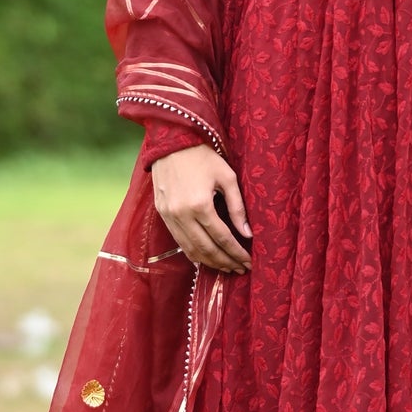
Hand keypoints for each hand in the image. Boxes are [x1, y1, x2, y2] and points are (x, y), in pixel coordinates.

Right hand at [150, 144, 252, 273]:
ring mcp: (169, 216)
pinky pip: (179, 241)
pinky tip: (206, 257)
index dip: (237, 253)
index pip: (223, 238)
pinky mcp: (162, 214)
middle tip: (240, 269)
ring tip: (226, 267)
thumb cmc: (203, 157)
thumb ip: (237, 207)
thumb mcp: (227, 177)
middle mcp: (182, 215)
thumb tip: (248, 234)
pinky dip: (193, 253)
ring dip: (209, 262)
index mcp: (200, 205)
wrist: (171, 143)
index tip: (249, 262)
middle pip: (206, 249)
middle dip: (225, 262)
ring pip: (190, 249)